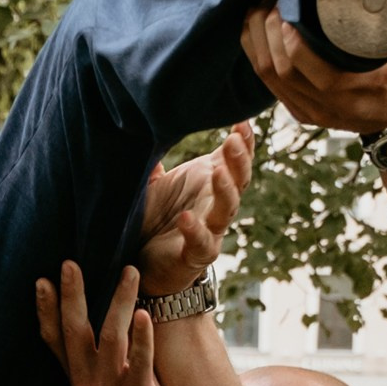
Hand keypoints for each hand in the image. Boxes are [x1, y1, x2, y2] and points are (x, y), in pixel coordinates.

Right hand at [36, 262, 182, 385]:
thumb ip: (100, 361)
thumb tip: (108, 319)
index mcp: (78, 380)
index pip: (54, 341)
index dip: (46, 311)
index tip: (42, 281)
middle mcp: (88, 384)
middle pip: (75, 332)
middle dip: (72, 297)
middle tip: (71, 263)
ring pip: (110, 338)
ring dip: (119, 302)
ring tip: (130, 272)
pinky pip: (138, 362)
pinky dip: (142, 337)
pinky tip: (144, 314)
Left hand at [137, 121, 255, 294]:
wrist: (143, 263)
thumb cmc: (154, 217)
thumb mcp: (152, 182)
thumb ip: (153, 159)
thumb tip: (145, 128)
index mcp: (209, 182)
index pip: (233, 159)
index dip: (243, 142)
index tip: (241, 122)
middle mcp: (215, 205)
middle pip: (238, 181)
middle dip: (239, 160)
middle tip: (234, 140)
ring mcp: (210, 231)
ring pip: (227, 210)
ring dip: (225, 190)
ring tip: (217, 172)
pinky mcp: (196, 255)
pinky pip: (201, 243)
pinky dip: (195, 230)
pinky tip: (187, 218)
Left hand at [242, 7, 386, 133]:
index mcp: (370, 86)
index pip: (321, 73)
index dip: (294, 40)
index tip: (287, 2)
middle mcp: (339, 107)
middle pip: (284, 71)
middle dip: (267, 29)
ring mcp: (319, 113)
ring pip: (271, 79)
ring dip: (257, 39)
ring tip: (260, 5)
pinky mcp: (307, 114)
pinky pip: (271, 86)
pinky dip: (258, 54)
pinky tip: (256, 29)